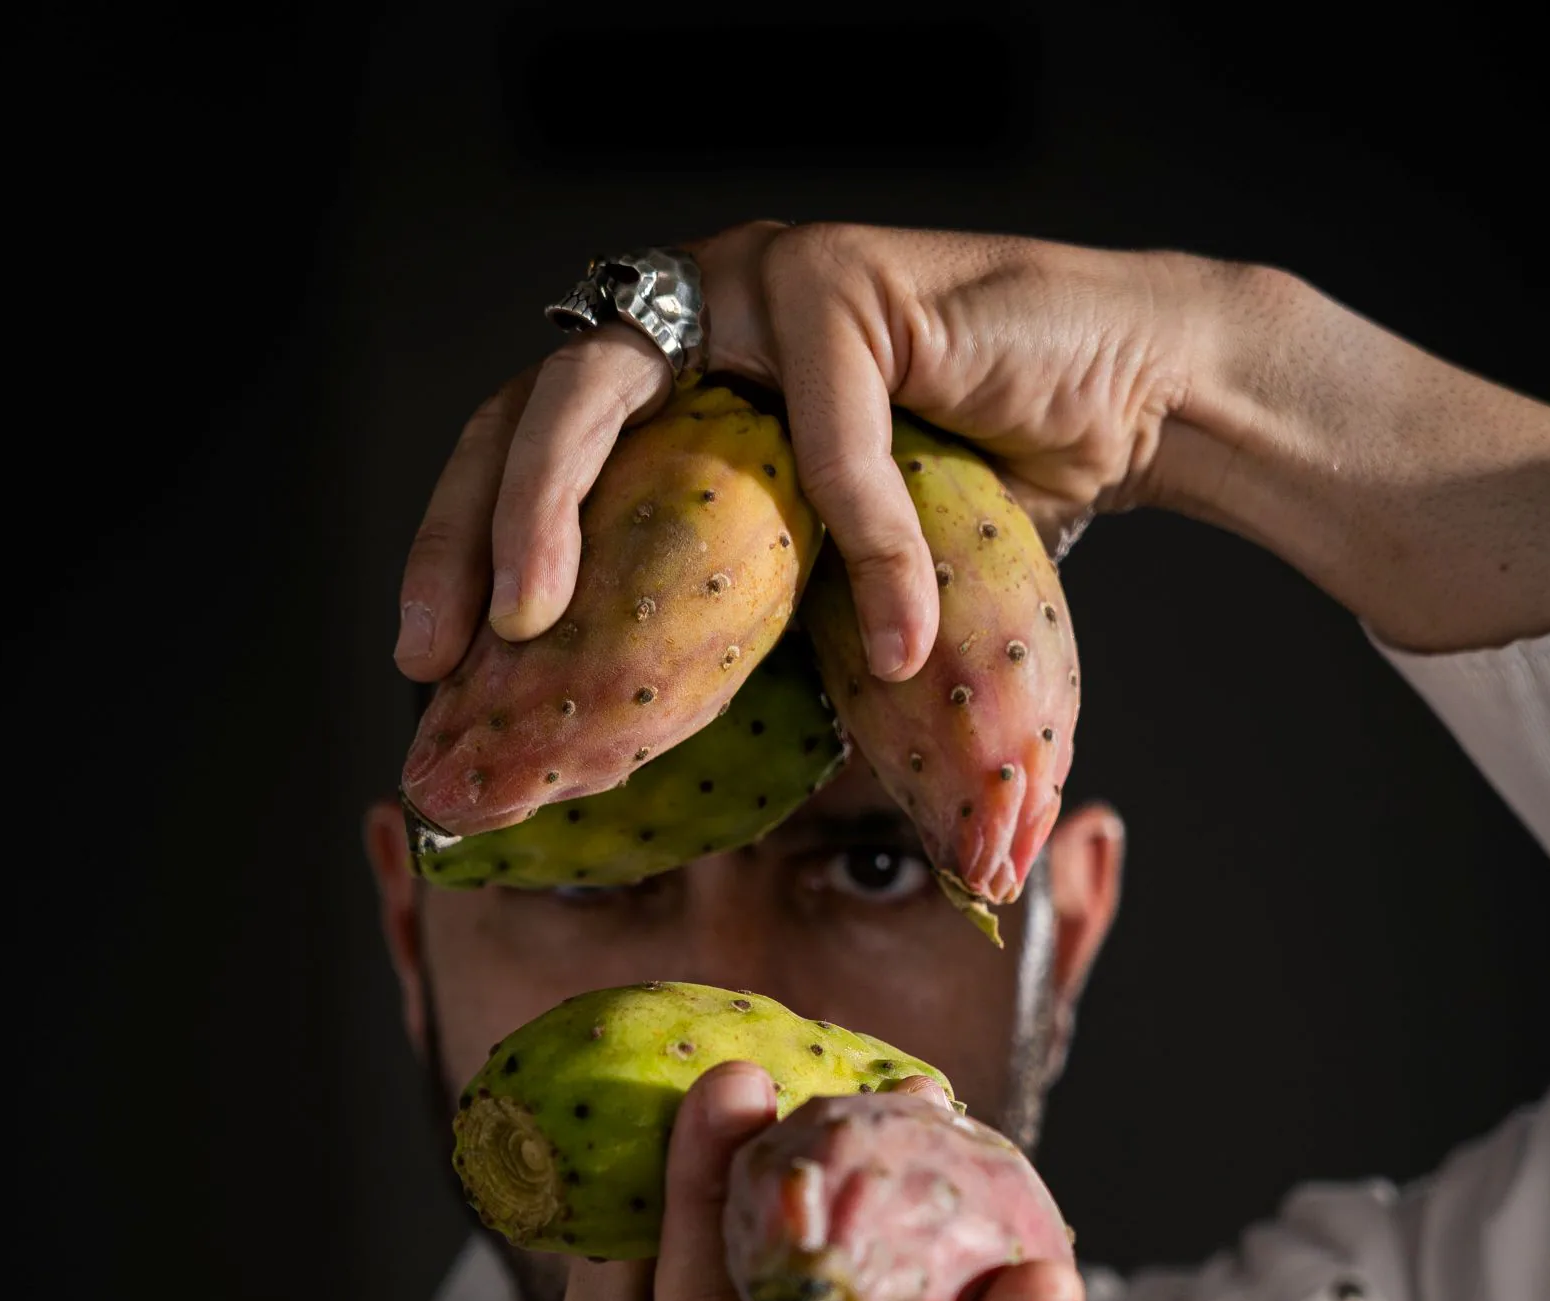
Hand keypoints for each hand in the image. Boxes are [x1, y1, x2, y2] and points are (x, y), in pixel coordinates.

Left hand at [396, 222, 1211, 681]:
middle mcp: (688, 312)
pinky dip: (870, 548)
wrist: (1124, 404)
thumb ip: (742, 621)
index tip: (426, 659)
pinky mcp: (842, 279)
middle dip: (475, 527)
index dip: (460, 543)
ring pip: (608, 382)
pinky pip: (828, 431)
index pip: (524, 448)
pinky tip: (899, 644)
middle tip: (467, 645)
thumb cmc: (978, 499)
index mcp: (671, 380)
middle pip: (531, 406)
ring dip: (562, 509)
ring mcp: (749, 281)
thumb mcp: (826, 579)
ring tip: (552, 628)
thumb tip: (638, 771)